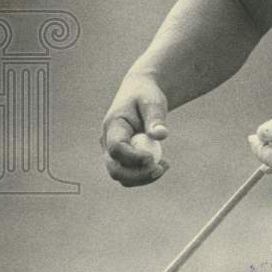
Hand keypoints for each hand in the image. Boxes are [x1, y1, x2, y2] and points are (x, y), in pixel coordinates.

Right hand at [101, 72, 169, 186]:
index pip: (116, 148)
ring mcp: (112, 152)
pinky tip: (162, 165)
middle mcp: (107, 142)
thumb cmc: (146, 95)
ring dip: (144, 177)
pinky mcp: (121, 159)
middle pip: (115, 169)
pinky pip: (130, 176)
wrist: (140, 93)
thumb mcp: (153, 102)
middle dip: (138, 175)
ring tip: (165, 166)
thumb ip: (155, 118)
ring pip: (122, 177)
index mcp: (112, 125)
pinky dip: (146, 175)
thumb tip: (161, 135)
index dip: (133, 157)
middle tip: (160, 169)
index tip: (152, 158)